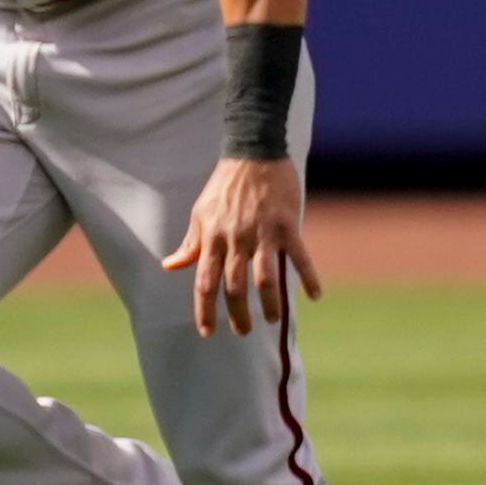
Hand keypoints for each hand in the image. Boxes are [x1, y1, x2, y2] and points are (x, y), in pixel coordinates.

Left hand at [162, 157, 323, 337]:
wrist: (253, 152)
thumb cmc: (225, 185)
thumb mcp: (201, 213)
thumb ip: (190, 244)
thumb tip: (170, 266)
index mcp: (213, 238)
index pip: (205, 282)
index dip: (205, 310)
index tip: (207, 332)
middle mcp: (236, 240)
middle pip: (234, 287)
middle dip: (238, 314)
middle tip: (243, 331)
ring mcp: (262, 233)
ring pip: (265, 278)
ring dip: (269, 304)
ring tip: (272, 320)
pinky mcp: (286, 225)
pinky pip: (299, 256)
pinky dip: (309, 277)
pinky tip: (315, 296)